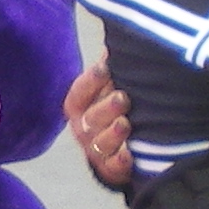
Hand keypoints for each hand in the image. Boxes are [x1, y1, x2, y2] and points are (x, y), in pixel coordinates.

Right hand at [62, 61, 131, 187]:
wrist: (121, 151)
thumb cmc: (114, 112)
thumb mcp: (110, 88)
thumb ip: (112, 68)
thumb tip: (120, 39)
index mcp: (80, 106)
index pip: (79, 93)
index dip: (90, 81)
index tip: (105, 68)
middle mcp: (83, 128)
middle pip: (89, 118)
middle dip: (105, 108)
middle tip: (123, 98)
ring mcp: (95, 150)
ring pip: (98, 143)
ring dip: (112, 134)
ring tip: (126, 124)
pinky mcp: (110, 169)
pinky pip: (112, 167)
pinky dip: (120, 161)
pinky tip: (129, 154)